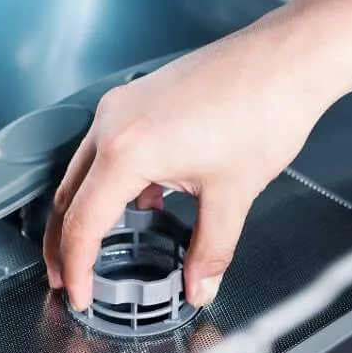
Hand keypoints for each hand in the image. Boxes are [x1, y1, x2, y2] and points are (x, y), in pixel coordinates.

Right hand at [43, 19, 343, 309]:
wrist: (288, 59)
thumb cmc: (264, 108)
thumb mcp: (232, 195)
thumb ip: (211, 250)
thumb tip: (200, 284)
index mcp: (126, 150)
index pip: (81, 224)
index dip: (76, 268)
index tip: (78, 293)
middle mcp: (113, 122)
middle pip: (68, 195)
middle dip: (63, 243)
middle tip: (67, 278)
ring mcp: (124, 104)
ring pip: (84, 170)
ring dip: (85, 211)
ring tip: (97, 247)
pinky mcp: (141, 97)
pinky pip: (108, 147)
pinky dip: (111, 181)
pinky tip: (139, 203)